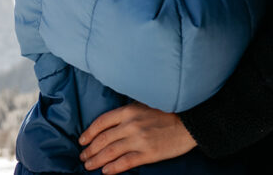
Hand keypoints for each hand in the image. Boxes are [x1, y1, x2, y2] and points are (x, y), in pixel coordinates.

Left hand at [78, 102, 194, 172]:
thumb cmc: (166, 112)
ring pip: (110, 152)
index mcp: (128, 111)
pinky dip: (113, 168)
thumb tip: (110, 124)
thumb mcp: (143, 105)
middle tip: (83, 157)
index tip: (82, 141)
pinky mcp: (148, 153)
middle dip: (90, 149)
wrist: (190, 121)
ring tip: (88, 165)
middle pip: (103, 139)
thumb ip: (126, 113)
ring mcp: (139, 139)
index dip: (89, 133)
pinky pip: (126, 162)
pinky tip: (105, 171)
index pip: (101, 122)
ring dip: (97, 160)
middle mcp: (130, 125)